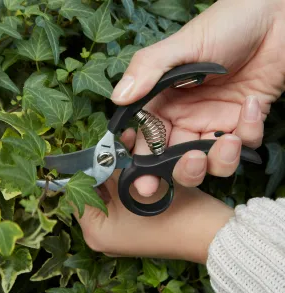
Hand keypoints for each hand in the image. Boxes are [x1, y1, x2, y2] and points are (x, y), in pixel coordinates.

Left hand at [77, 131, 233, 263]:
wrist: (210, 231)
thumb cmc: (173, 213)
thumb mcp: (136, 188)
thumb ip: (110, 170)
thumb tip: (97, 153)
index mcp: (96, 231)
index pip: (75, 193)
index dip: (84, 168)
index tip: (95, 147)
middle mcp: (104, 231)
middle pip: (93, 189)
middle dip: (103, 163)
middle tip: (112, 141)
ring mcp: (120, 226)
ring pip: (110, 188)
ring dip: (117, 166)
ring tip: (125, 141)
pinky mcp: (134, 219)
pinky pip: (123, 192)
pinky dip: (128, 175)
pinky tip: (134, 155)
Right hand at [111, 0, 284, 196]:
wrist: (273, 19)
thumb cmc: (223, 26)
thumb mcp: (181, 45)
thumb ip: (147, 70)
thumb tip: (118, 98)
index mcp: (164, 103)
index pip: (147, 139)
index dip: (143, 162)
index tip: (143, 178)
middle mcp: (186, 118)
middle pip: (176, 160)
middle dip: (183, 171)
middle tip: (191, 163)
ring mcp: (214, 123)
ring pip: (210, 163)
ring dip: (219, 160)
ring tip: (229, 140)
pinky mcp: (242, 124)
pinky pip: (244, 145)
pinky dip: (250, 132)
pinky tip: (251, 104)